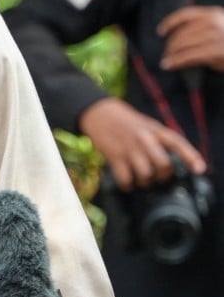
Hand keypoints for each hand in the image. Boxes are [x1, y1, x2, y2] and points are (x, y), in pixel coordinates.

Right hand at [79, 97, 204, 191]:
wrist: (97, 112)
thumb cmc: (124, 120)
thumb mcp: (145, 124)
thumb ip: (158, 139)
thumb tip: (168, 162)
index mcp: (154, 129)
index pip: (177, 143)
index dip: (191, 157)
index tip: (199, 169)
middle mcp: (143, 138)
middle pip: (164, 165)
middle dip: (163, 175)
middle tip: (158, 176)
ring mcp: (128, 148)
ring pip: (146, 174)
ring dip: (145, 182)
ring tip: (141, 179)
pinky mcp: (113, 156)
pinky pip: (125, 179)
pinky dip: (127, 184)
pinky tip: (127, 181)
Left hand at [158, 5, 223, 72]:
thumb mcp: (221, 28)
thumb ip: (204, 28)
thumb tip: (181, 36)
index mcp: (214, 14)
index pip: (186, 14)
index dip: (170, 22)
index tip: (161, 30)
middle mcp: (214, 22)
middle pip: (182, 32)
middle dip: (171, 44)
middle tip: (166, 52)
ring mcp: (216, 36)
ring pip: (183, 44)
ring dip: (172, 53)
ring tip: (167, 59)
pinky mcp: (216, 51)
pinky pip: (189, 55)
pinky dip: (176, 61)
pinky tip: (170, 64)